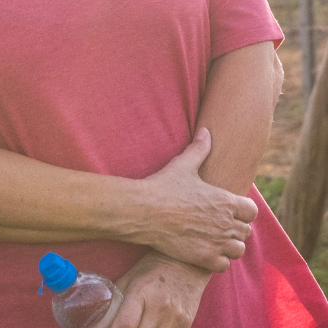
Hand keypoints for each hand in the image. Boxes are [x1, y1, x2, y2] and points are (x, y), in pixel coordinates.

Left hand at [112, 251, 210, 327]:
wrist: (185, 263)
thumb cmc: (151, 269)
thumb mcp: (129, 279)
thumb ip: (114, 302)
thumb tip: (98, 324)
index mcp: (140, 291)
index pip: (125, 323)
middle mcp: (159, 306)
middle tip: (124, 326)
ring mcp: (176, 317)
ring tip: (137, 323)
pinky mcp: (187, 324)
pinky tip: (151, 324)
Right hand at [133, 128, 255, 271]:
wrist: (144, 211)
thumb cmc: (164, 186)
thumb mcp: (182, 165)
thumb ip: (199, 149)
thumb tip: (207, 132)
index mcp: (225, 201)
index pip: (251, 211)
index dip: (242, 210)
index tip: (229, 208)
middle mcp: (226, 223)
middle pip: (245, 231)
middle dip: (234, 227)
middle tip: (217, 222)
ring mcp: (217, 243)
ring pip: (238, 249)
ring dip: (229, 244)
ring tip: (214, 237)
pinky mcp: (206, 258)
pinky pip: (224, 264)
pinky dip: (218, 259)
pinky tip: (205, 249)